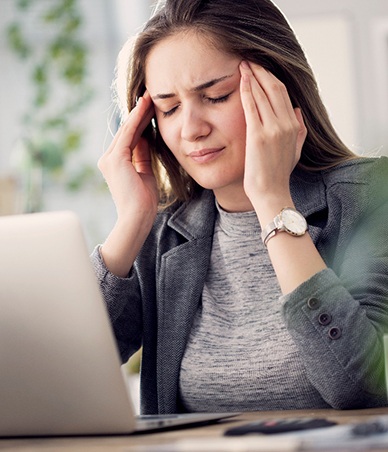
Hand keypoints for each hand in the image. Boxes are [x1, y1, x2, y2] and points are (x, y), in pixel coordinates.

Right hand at [98, 91, 157, 223]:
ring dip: (139, 112)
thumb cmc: (143, 201)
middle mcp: (108, 159)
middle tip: (150, 96)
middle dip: (139, 113)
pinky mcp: (115, 159)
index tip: (151, 108)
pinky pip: (128, 134)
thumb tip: (146, 138)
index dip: (140, 122)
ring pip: (127, 130)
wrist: (137, 217)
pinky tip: (145, 107)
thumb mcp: (145, 172)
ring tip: (149, 96)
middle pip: (127, 131)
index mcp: (116, 164)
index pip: (130, 138)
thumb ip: (142, 155)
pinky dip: (137, 119)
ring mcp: (110, 158)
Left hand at [239, 61, 306, 208]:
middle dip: (261, 71)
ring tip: (242, 64)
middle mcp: (286, 124)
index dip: (271, 77)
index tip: (260, 68)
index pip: (283, 93)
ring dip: (252, 76)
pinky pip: (252, 106)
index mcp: (294, 125)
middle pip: (274, 88)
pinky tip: (241, 80)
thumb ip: (299, 129)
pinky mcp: (258, 136)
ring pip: (264, 94)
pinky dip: (247, 90)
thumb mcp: (295, 150)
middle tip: (249, 60)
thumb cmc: (279, 174)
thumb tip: (298, 110)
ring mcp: (273, 129)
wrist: (271, 193)